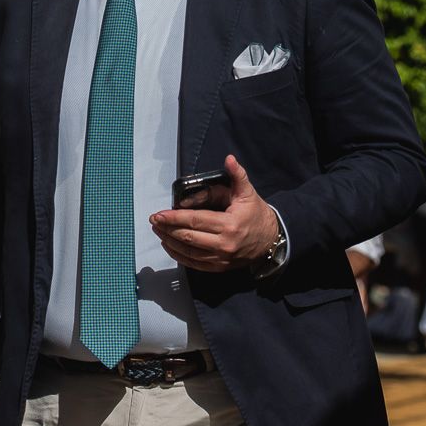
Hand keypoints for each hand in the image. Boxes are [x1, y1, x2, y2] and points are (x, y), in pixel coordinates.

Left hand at [149, 155, 277, 272]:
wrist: (272, 239)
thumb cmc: (256, 214)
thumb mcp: (248, 193)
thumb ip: (237, 175)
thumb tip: (229, 159)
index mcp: (230, 224)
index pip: (196, 221)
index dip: (175, 217)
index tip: (159, 214)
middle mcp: (224, 244)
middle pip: (188, 237)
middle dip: (167, 229)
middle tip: (153, 221)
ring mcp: (221, 258)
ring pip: (189, 252)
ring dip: (169, 242)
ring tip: (158, 231)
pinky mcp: (220, 267)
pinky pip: (194, 264)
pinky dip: (179, 255)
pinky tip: (169, 246)